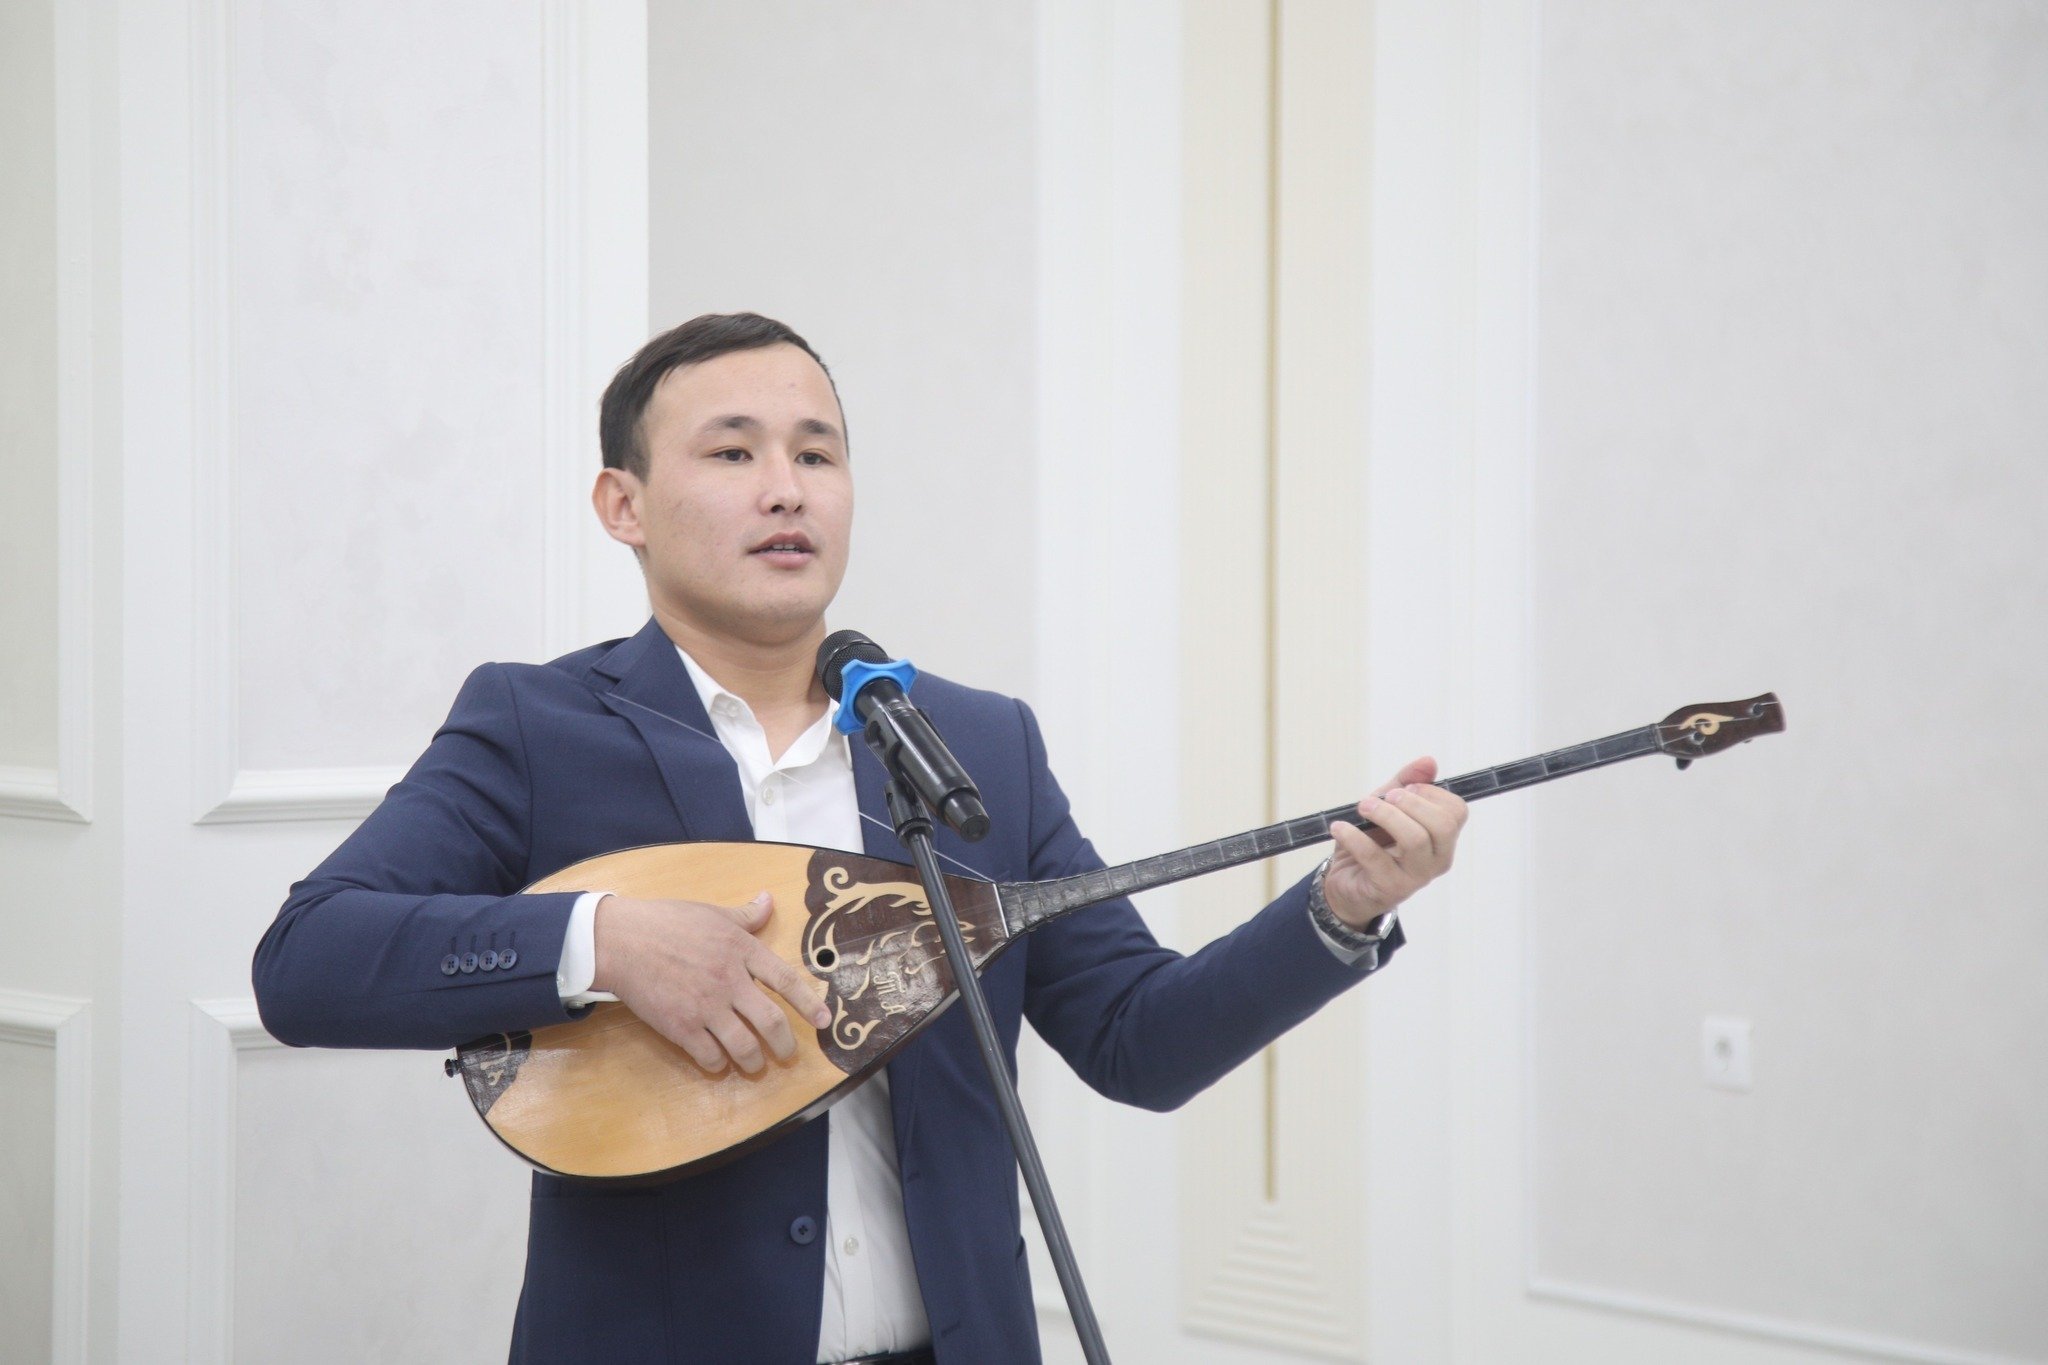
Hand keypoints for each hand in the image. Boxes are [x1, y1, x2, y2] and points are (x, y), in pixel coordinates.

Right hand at [591, 892, 831, 1074]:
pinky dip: (718, 1064)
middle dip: (786, 1045)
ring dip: (754, 1062)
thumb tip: (769, 899)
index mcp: (742, 950)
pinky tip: (718, 1061)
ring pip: (744, 1046)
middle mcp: (730, 981)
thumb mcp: (712, 913)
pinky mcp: (681, 1027)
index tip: (825, 1021)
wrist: (622, 940)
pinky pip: (710, 1056)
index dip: (810, 1003)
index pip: (786, 980)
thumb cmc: (667, 922)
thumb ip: (746, 914)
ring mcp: (706, 1007)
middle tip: (788, 1053)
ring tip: (755, 1065)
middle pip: (771, 1022)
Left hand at [1324, 756, 1468, 927]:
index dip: (1431, 793)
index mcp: (1442, 840)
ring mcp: (1415, 878)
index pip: (1456, 812)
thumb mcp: (1388, 808)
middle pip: (1442, 825)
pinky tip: (1340, 827)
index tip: (1405, 788)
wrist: (1347, 883)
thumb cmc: (1374, 843)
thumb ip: (1407, 783)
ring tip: (1363, 807)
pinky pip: (1374, 858)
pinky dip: (1354, 837)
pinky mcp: (1388, 889)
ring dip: (1386, 815)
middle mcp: (1436, 860)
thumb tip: (1429, 761)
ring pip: (1414, 840)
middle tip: (1386, 797)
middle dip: (1412, 803)